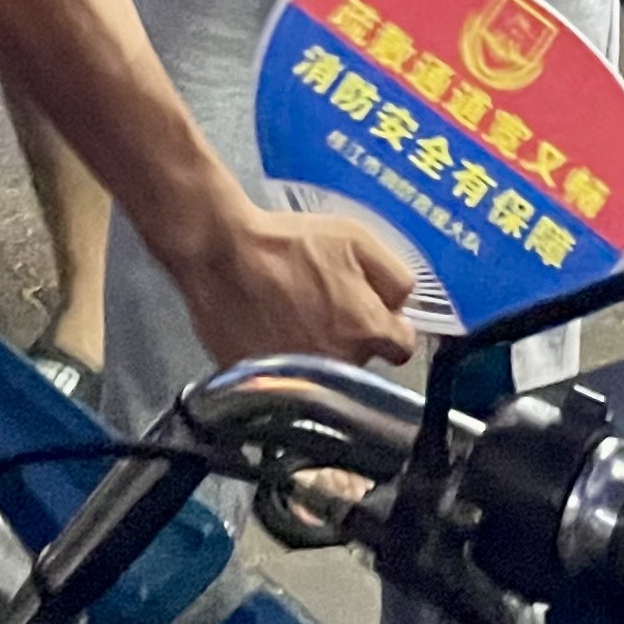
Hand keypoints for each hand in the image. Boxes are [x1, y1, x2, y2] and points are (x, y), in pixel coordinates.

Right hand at [172, 203, 420, 370]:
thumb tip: (401, 307)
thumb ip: (394, 276)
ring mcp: (302, 379)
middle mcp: (340, 364)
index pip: (402, 348)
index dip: (391, 327)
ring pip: (328, 373)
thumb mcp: (356, 238)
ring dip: (320, 351)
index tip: (374, 316)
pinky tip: (271, 332)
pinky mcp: (267, 385)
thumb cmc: (286, 244)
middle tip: (325, 306)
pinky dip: (285, 361)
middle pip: (362, 360)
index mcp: (366, 329)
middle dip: (352, 337)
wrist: (221, 255)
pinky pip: (288, 379)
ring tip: (294, 316)